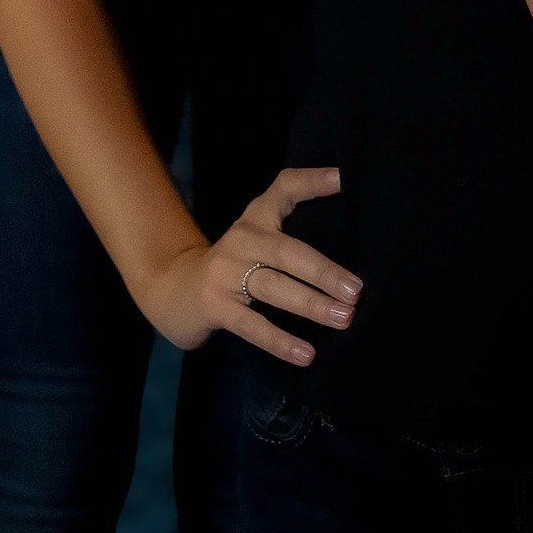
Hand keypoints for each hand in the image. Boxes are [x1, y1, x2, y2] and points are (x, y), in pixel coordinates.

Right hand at [137, 166, 362, 364]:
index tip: (344, 178)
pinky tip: (306, 354)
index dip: (312, 182)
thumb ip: (293, 233)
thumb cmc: (236, 265)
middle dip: (323, 271)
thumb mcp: (259, 238)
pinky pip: (252, 325)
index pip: (284, 188)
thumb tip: (347, 244)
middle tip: (355, 290)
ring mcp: (225, 272)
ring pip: (272, 287)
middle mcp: (242, 238)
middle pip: (286, 250)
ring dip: (310, 304)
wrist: (177, 289)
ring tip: (343, 318)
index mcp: (257, 217)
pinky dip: (280, 340)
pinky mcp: (215, 305)